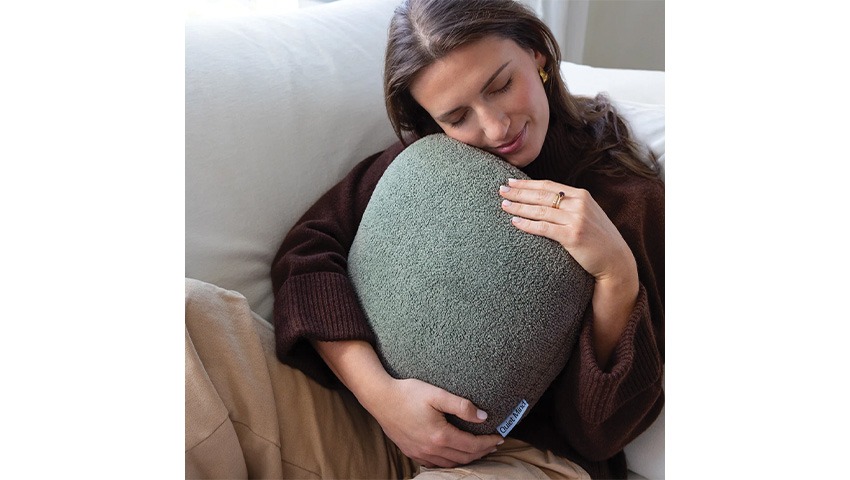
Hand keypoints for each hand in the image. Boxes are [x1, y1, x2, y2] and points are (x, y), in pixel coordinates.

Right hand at [362, 377, 503, 467]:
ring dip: (467, 459)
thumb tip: (483, 416)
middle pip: (464, 457)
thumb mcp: (437, 394)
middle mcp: (431, 449)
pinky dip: (449, 462)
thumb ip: (461, 405)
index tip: (500, 437)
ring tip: (478, 450)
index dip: (488, 443)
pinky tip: (453, 455)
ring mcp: (420, 453)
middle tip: (494, 445)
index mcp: (440, 435)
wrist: (380, 398)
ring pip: (450, 463)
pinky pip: (435, 464)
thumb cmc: (408, 393)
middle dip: (482, 452)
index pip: (472, 445)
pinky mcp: (411, 452)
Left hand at [498, 178, 638, 364]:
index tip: (511, 181)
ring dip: (519, 206)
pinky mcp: (573, 236)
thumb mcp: (588, 214)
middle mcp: (579, 204)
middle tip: (501, 190)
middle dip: (519, 192)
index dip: (527, 184)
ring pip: (540, 210)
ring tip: (504, 205)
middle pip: (541, 195)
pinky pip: (544, 228)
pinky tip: (515, 222)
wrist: (616, 260)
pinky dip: (528, 224)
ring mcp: (576, 219)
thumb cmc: (598, 239)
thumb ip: (570, 205)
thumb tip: (544, 200)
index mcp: (581, 195)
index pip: (548, 186)